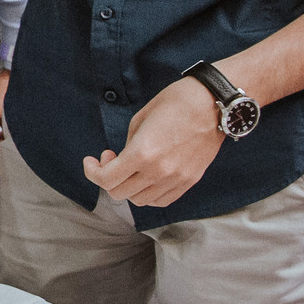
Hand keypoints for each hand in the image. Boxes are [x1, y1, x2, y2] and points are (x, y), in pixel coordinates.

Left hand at [83, 76, 221, 208]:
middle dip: (107, 178)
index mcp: (142, 154)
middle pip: (119, 193)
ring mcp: (176, 179)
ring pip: (140, 200)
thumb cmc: (174, 103)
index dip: (92, 172)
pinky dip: (148, 193)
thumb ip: (127, 146)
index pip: (106, 180)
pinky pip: (162, 200)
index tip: (92, 161)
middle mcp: (159, 172)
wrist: (212, 104)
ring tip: (130, 167)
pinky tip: (146, 177)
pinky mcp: (189, 181)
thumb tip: (121, 161)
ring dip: (128, 187)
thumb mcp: (139, 119)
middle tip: (111, 159)